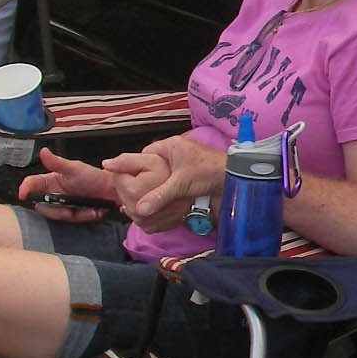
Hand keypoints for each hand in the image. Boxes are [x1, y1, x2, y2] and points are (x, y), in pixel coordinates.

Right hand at [17, 148, 117, 221]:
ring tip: (89, 208)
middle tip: (69, 210)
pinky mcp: (73, 213)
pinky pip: (72, 220)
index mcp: (51, 181)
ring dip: (75, 214)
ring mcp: (63, 204)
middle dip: (57, 210)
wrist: (112, 190)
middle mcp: (54, 193)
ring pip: (58, 215)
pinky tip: (93, 211)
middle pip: (43, 206)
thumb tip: (43, 152)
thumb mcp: (75, 168)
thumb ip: (57, 163)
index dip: (25, 189)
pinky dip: (84, 216)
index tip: (23, 194)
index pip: (32, 184)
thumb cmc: (95, 177)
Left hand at [100, 148, 182, 232]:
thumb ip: (126, 160)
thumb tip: (106, 164)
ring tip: (157, 190)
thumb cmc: (180, 175)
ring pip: (128, 203)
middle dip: (132, 184)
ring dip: (138, 196)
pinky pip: (138, 215)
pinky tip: (157, 202)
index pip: (116, 176)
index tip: (147, 171)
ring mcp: (143, 222)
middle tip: (154, 180)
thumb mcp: (152, 160)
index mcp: (133, 192)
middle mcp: (136, 211)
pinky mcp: (150, 228)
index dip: (130, 169)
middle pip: (121, 192)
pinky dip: (144, 208)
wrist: (202, 196)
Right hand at [106, 134, 224, 224]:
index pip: (145, 154)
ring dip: (154, 187)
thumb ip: (160, 196)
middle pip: (151, 166)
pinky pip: (172, 183)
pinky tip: (159, 201)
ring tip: (141, 199)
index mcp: (170, 147)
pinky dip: (166, 191)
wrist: (236, 177)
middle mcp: (176, 154)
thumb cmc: (211, 171)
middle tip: (130, 192)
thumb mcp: (181, 183)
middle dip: (142, 179)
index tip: (121, 177)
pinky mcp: (190, 178)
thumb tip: (140, 210)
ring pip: (161, 176)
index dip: (132, 165)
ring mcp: (183, 166)